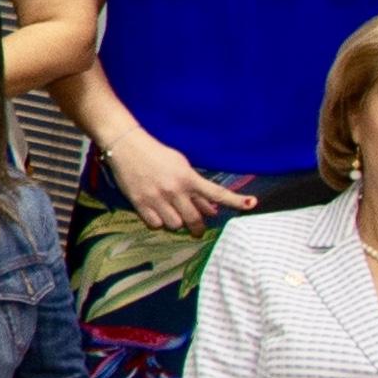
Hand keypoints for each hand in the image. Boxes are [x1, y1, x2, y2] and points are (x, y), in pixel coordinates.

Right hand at [105, 124, 244, 230]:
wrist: (125, 147)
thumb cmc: (156, 154)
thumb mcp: (181, 166)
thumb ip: (196, 189)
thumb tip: (210, 210)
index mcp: (188, 178)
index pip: (217, 193)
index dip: (236, 200)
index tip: (251, 204)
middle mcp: (174, 190)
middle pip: (194, 219)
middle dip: (198, 228)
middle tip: (197, 230)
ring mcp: (156, 198)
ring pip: (175, 225)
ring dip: (177, 223)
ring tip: (172, 215)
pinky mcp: (139, 203)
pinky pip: (155, 224)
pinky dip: (159, 223)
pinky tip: (157, 214)